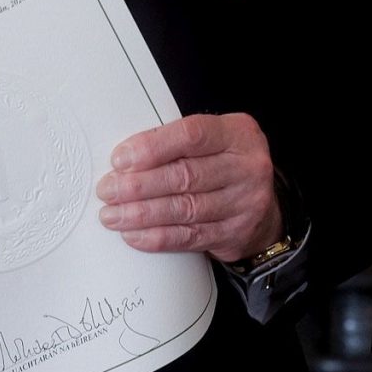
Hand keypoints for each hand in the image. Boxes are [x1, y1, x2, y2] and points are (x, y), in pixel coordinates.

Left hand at [97, 112, 282, 262]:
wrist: (263, 206)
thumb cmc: (226, 165)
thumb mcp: (215, 141)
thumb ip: (178, 143)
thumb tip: (126, 158)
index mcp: (237, 133)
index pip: (192, 135)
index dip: (153, 147)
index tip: (121, 159)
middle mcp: (246, 166)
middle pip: (185, 176)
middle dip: (139, 185)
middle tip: (108, 190)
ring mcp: (245, 202)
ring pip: (184, 209)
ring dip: (142, 214)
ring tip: (113, 215)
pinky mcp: (235, 234)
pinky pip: (189, 237)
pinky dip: (158, 237)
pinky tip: (135, 235)